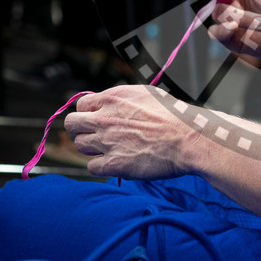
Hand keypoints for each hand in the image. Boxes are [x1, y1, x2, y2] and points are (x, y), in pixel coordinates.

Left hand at [65, 84, 195, 178]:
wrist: (189, 138)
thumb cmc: (173, 116)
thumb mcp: (146, 94)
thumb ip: (121, 99)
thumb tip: (105, 104)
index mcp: (113, 98)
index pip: (80, 105)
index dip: (88, 113)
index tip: (97, 119)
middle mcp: (105, 118)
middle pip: (71, 124)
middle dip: (81, 129)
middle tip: (96, 135)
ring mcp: (107, 141)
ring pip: (80, 145)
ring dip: (92, 147)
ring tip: (111, 148)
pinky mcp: (113, 164)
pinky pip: (92, 166)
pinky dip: (101, 165)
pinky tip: (116, 161)